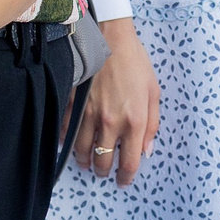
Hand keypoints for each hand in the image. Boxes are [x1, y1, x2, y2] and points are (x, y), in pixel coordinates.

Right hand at [73, 19, 159, 184]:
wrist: (109, 38)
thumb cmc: (135, 63)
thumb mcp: (154, 93)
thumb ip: (153, 125)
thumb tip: (147, 150)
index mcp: (134, 121)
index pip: (129, 161)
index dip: (126, 177)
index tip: (123, 181)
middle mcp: (110, 121)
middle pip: (102, 160)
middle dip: (103, 171)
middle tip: (103, 172)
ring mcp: (88, 113)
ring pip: (82, 149)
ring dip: (85, 161)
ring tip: (87, 163)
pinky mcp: (72, 103)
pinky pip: (66, 131)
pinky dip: (68, 141)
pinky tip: (71, 143)